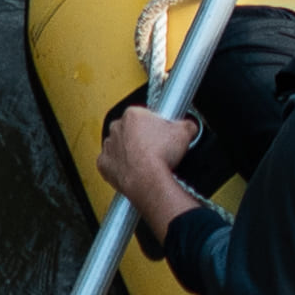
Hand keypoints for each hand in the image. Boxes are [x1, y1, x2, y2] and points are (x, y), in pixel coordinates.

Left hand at [100, 97, 200, 241]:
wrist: (148, 180)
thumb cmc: (161, 156)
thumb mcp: (185, 132)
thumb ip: (187, 124)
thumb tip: (190, 126)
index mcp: (133, 114)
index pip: (143, 114)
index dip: (154, 124)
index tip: (160, 133)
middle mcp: (117, 127)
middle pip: (129, 128)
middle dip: (139, 136)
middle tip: (154, 147)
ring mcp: (109, 146)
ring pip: (118, 145)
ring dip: (127, 150)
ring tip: (143, 160)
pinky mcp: (104, 164)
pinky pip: (110, 163)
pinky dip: (119, 166)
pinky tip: (131, 169)